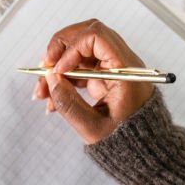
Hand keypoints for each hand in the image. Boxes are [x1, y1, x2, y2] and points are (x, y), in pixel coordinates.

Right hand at [32, 19, 153, 143]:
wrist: (143, 149)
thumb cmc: (126, 142)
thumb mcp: (94, 127)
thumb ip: (69, 104)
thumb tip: (51, 78)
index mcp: (125, 72)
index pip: (97, 37)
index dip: (73, 47)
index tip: (58, 70)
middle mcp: (121, 64)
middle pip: (86, 36)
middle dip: (59, 50)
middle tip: (43, 70)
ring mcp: (113, 69)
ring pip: (79, 52)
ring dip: (57, 68)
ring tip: (42, 92)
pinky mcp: (105, 77)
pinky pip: (80, 67)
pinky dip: (64, 79)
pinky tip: (52, 98)